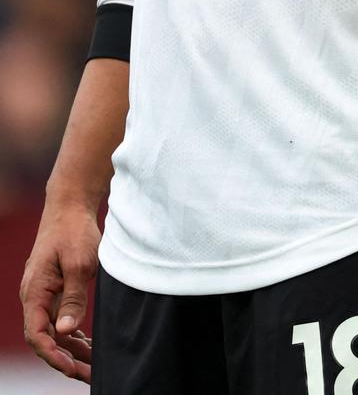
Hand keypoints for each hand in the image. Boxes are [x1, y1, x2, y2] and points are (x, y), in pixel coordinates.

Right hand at [19, 200, 98, 381]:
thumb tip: (64, 331)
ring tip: (96, 367)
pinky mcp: (56, 291)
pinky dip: (74, 335)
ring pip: (55, 332)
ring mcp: (45, 295)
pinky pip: (61, 320)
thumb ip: (72, 298)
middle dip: (66, 360)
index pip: (36, 335)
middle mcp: (35, 298)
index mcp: (34, 293)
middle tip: (91, 376)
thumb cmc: (73, 232)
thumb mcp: (78, 264)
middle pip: (46, 339)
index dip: (53, 356)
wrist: (70, 208)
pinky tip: (89, 345)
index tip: (72, 370)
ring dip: (73, 350)